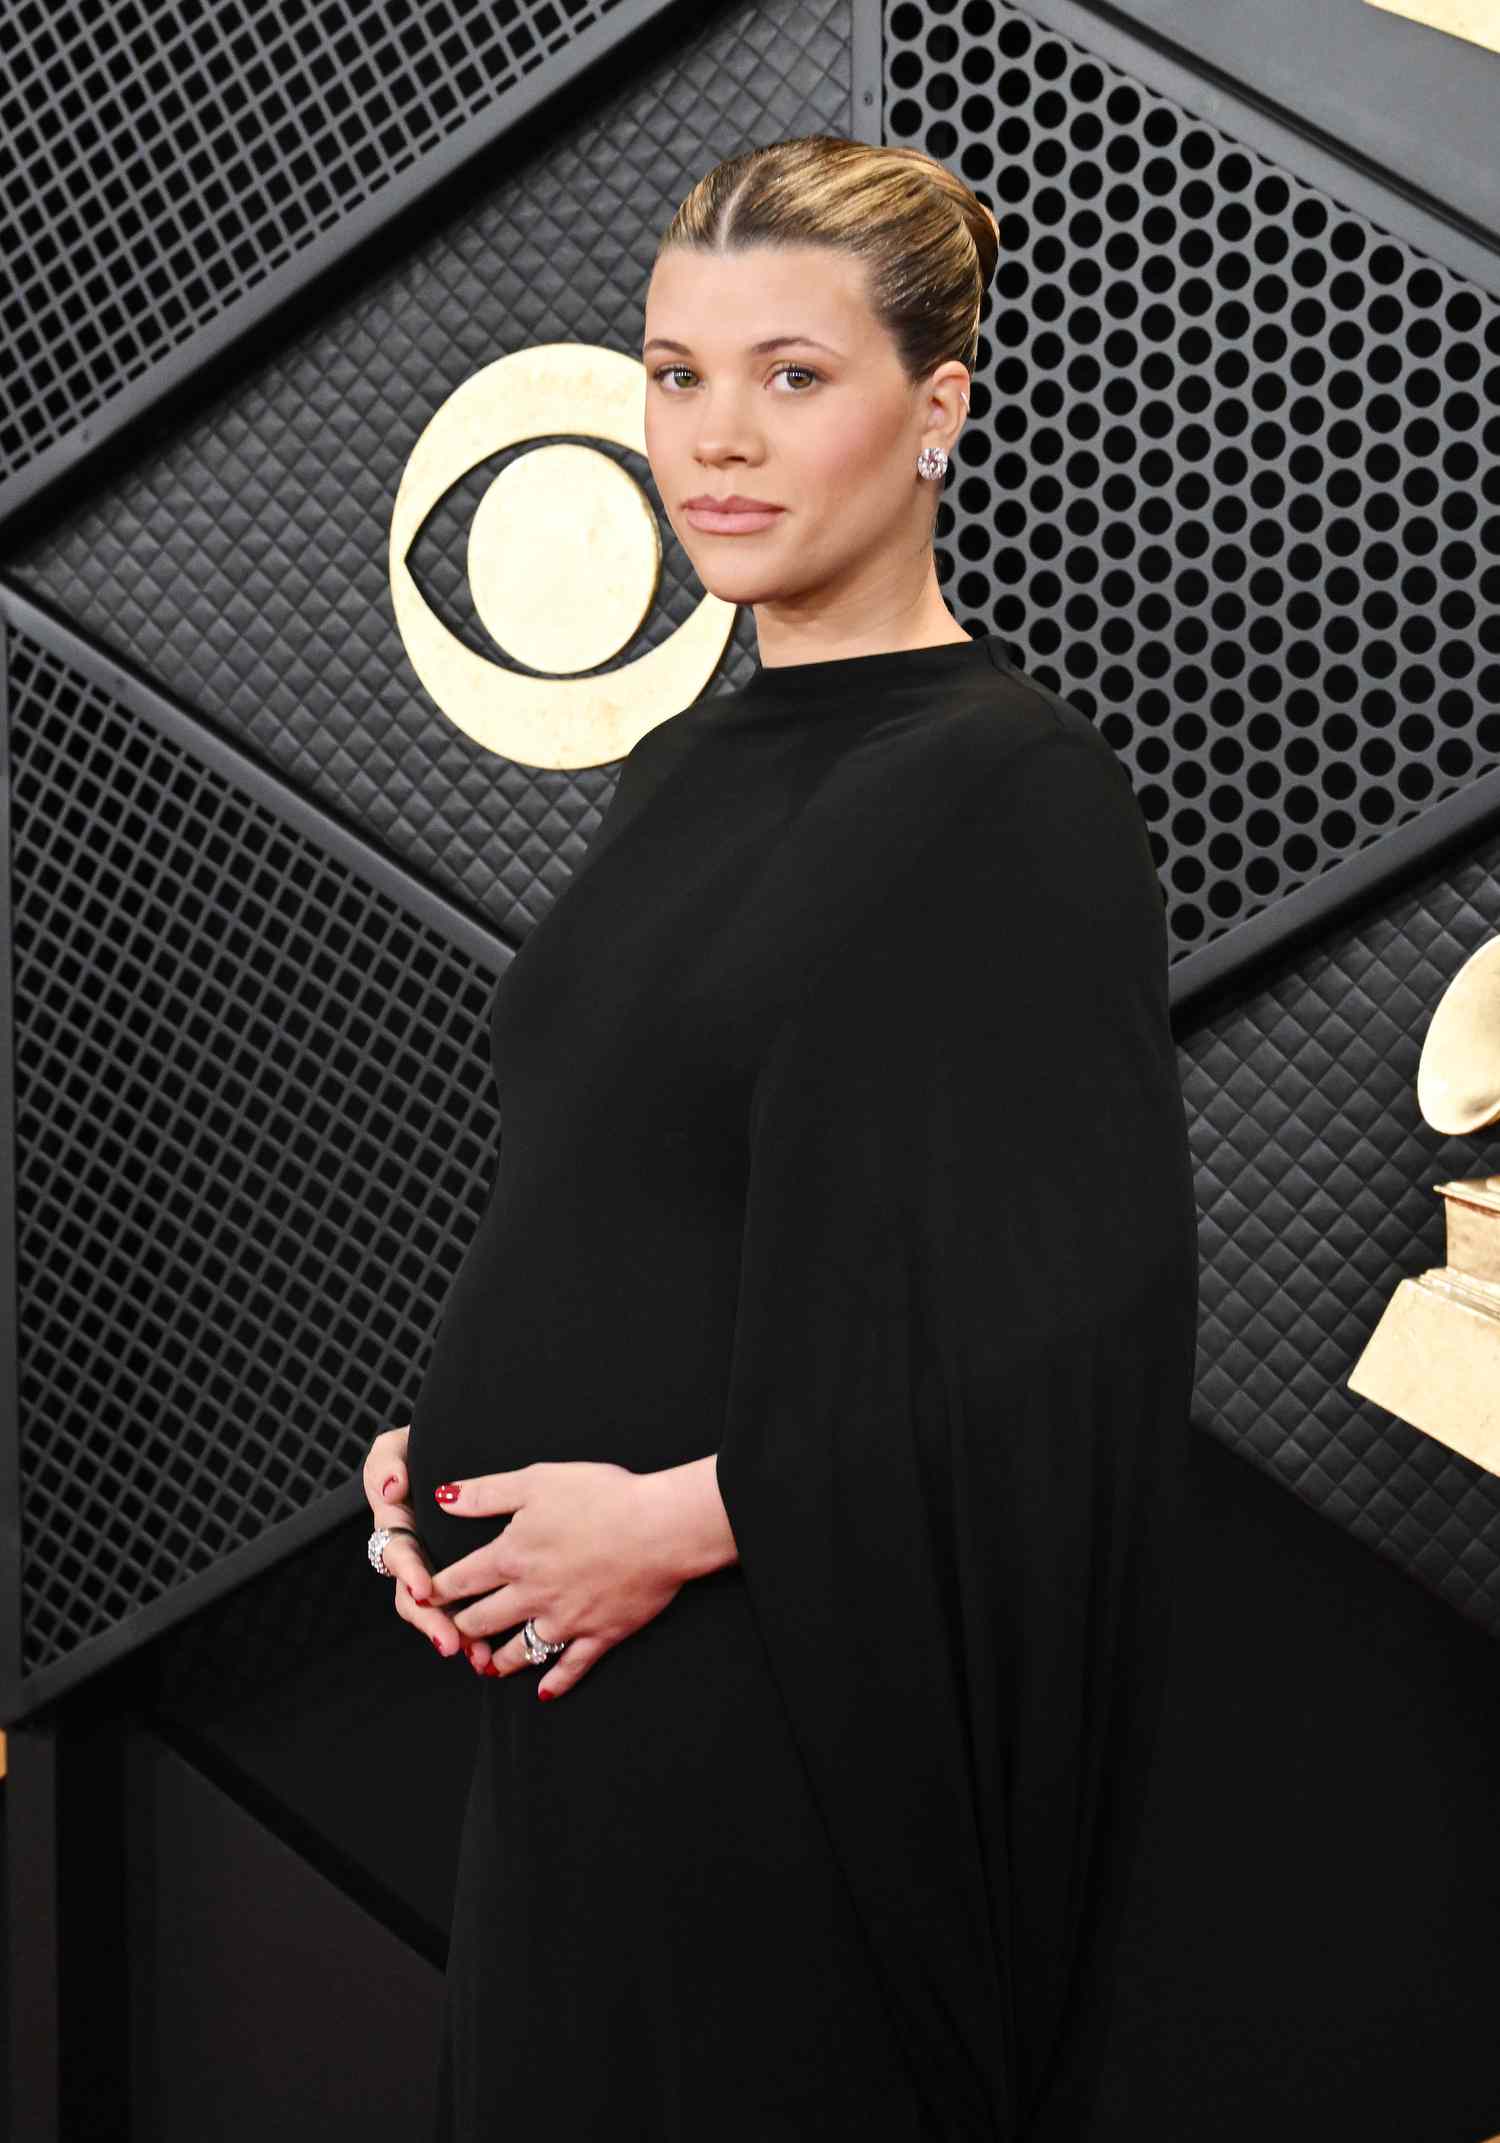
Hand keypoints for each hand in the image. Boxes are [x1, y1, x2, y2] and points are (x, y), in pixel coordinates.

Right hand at [362, 1422, 496, 1676]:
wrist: (467, 1446)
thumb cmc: (429, 1447)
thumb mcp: (399, 1447)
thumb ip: (386, 1464)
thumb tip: (392, 1489)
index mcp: (398, 1529)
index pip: (397, 1557)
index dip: (409, 1574)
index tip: (422, 1589)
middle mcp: (416, 1556)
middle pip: (416, 1600)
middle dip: (431, 1622)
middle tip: (450, 1641)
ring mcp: (438, 1570)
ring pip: (441, 1613)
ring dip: (457, 1634)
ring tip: (477, 1655)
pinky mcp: (466, 1579)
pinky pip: (469, 1609)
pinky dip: (479, 1630)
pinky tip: (496, 1648)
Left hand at [424, 1460, 684, 1698]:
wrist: (660, 1527)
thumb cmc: (602, 1496)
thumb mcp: (537, 1481)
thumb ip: (486, 1493)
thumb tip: (443, 1498)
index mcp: (512, 1556)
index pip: (460, 1581)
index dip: (436, 1591)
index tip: (420, 1599)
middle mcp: (531, 1595)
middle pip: (483, 1621)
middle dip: (461, 1630)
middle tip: (448, 1637)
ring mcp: (566, 1620)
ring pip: (520, 1650)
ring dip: (497, 1660)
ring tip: (485, 1666)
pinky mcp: (599, 1634)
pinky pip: (571, 1667)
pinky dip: (555, 1682)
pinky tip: (543, 1693)